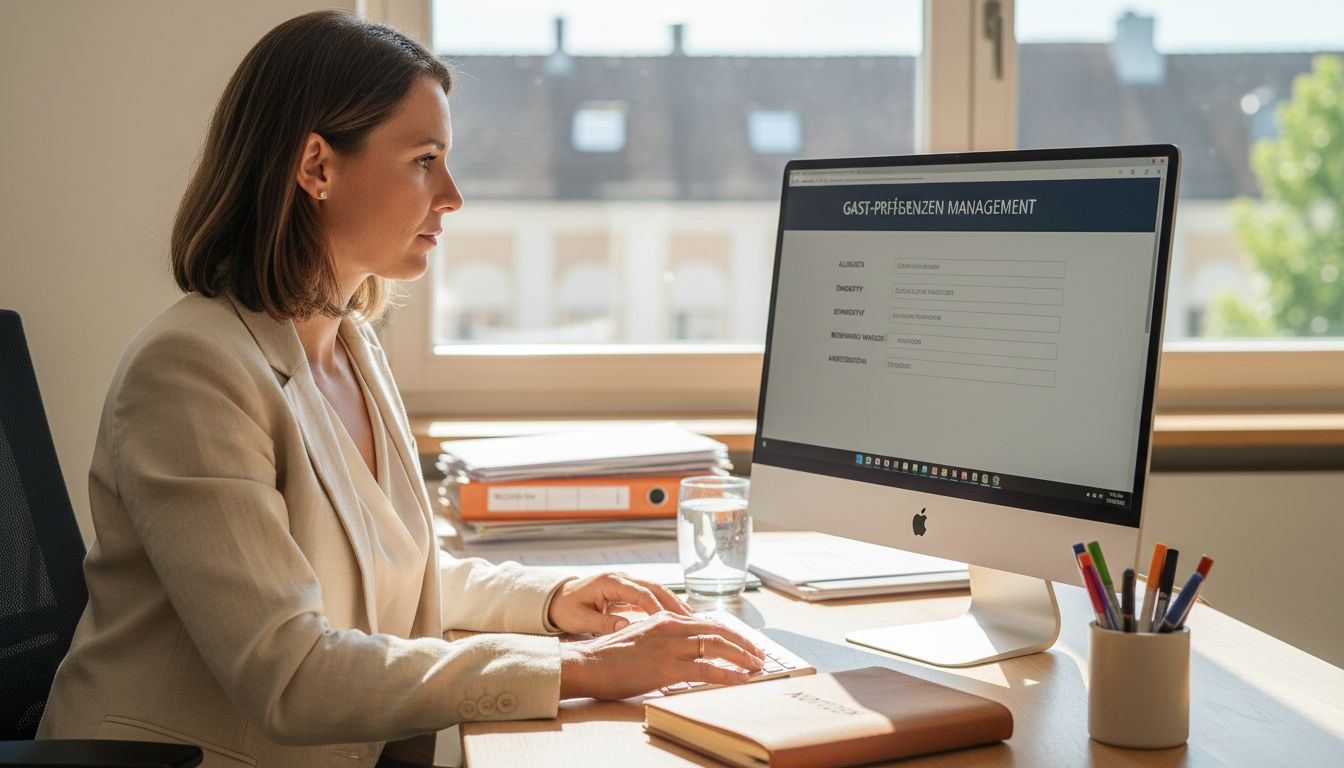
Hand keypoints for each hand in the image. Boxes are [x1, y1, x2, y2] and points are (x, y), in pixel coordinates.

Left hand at [546, 571, 692, 634]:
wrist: (556, 599)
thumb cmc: (566, 609)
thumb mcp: (580, 620)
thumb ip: (603, 623)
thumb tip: (627, 627)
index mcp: (610, 582)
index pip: (641, 593)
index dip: (657, 608)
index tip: (671, 624)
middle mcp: (622, 578)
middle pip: (656, 588)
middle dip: (675, 604)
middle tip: (694, 621)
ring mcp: (627, 583)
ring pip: (657, 591)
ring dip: (675, 604)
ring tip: (694, 621)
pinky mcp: (629, 592)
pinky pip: (652, 597)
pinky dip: (666, 607)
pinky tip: (679, 620)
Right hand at [558, 611, 768, 699]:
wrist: (587, 664)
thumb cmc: (610, 655)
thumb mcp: (641, 636)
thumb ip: (664, 637)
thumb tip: (685, 647)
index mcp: (665, 617)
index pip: (707, 621)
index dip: (730, 632)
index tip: (745, 643)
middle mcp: (670, 626)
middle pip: (718, 630)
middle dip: (743, 643)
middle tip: (759, 654)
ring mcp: (669, 646)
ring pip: (716, 646)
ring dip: (742, 656)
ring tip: (756, 666)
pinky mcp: (665, 667)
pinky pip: (705, 670)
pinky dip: (727, 675)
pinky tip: (740, 680)